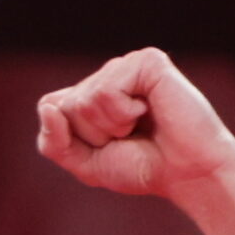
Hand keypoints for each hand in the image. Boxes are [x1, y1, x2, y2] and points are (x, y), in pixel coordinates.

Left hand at [35, 49, 234, 203]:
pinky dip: (123, 114)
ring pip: (84, 99)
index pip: (49, 106)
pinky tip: (148, 112)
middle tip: (129, 138)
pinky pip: (105, 92)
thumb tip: (46, 107)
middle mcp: (108, 73)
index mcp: (93, 92)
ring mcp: (127, 64)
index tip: (107, 147)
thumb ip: (53, 143)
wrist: (188, 174)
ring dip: (111, 126)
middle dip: (93, 135)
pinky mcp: (147, 61)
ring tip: (140, 126)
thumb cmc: (143, 166)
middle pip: (65, 105)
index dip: (71, 138)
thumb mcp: (86, 164)